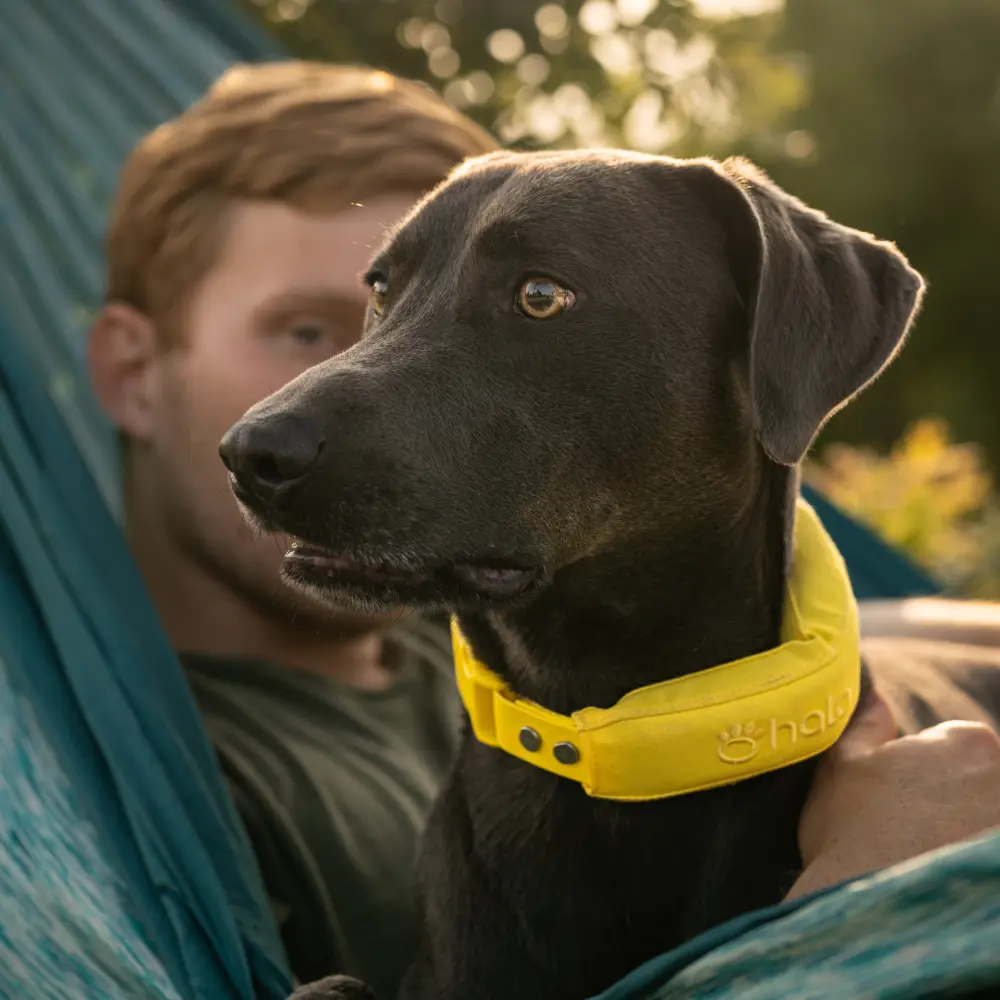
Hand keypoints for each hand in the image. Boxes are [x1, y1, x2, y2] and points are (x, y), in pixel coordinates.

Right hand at [786, 691, 999, 900]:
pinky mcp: (998, 863)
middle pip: (981, 781)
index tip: (897, 799)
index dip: (922, 771)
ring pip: (984, 816)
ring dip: (963, 830)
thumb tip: (875, 697)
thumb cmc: (850, 834)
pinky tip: (935, 875)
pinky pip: (982, 854)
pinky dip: (969, 862)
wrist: (869, 912)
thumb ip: (865, 725)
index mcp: (968, 742)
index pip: (955, 745)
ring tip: (922, 858)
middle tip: (910, 830)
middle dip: (953, 799)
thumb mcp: (841, 766)